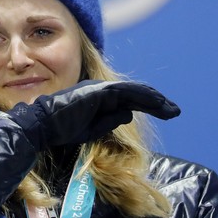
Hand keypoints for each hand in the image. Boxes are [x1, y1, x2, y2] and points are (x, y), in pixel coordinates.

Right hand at [7, 80, 180, 150]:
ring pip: (134, 92)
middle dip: (157, 102)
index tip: (165, 113)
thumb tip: (129, 113)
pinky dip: (143, 96)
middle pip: (135, 94)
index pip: (129, 100)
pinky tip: (157, 103)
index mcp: (99, 98)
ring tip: (171, 110)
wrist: (43, 124)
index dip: (149, 106)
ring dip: (155, 100)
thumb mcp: (92, 129)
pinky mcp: (99, 91)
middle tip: (174, 111)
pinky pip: (126, 91)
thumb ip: (110, 120)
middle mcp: (101, 90)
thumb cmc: (62, 129)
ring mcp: (100, 89)